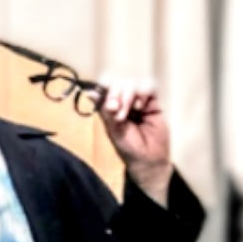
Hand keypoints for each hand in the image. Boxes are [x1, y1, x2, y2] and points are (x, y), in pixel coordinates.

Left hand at [97, 80, 172, 205]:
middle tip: (115, 110)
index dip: (105, 88)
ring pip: (132, 83)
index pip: (105, 87)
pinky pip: (148, 86)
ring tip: (127, 114)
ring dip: (127, 96)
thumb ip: (104, 110)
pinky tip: (140, 107)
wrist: (149, 158)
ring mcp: (138, 99)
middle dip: (115, 94)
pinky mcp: (153, 101)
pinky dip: (142, 94)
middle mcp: (124, 100)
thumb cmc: (128, 147)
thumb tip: (89, 92)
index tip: (106, 102)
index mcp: (111, 106)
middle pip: (118, 82)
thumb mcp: (112, 129)